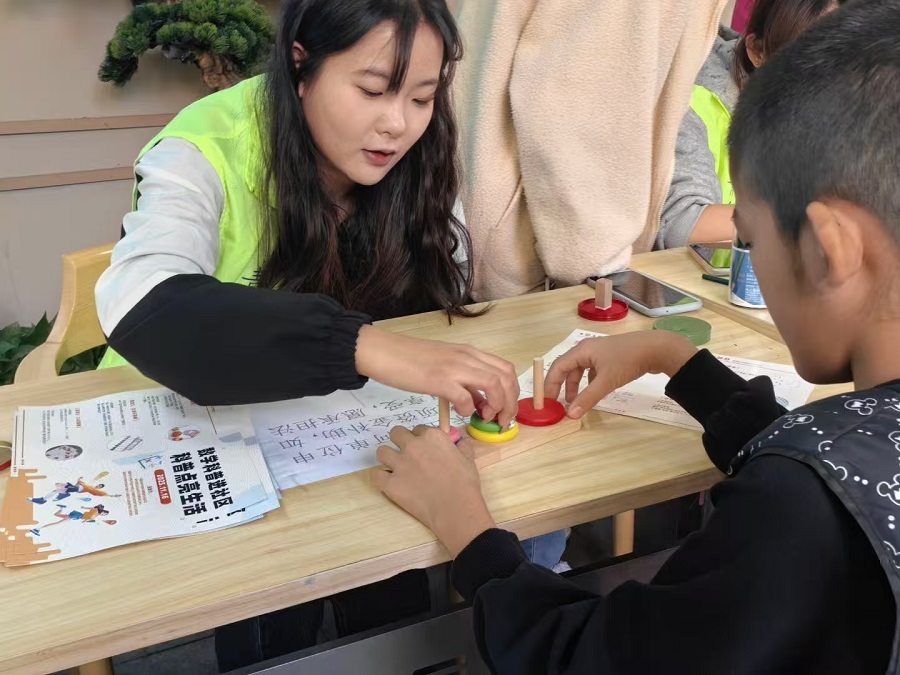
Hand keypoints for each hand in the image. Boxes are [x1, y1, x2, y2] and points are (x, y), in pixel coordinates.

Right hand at [355, 326, 518, 426]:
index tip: (504, 410)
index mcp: (470, 353)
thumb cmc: (411, 360)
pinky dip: (468, 410)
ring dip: (496, 406)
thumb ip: (465, 380)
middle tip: (500, 419)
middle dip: (510, 403)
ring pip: (494, 385)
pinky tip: (458, 412)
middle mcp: (467, 357)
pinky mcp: (439, 380)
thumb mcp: (445, 365)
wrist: (384, 351)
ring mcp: (454, 367)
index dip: (512, 392)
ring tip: (483, 417)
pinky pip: (466, 398)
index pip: (506, 369)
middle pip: (506, 378)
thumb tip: (479, 402)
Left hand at [372, 425, 495, 556]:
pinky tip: (390, 483)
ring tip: (396, 467)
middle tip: (408, 454)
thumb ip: (463, 446)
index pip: (418, 429)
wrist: (454, 508)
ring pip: (382, 452)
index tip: (425, 449)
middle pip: (396, 433)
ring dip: (388, 457)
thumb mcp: (468, 459)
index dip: (421, 439)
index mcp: (431, 436)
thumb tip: (461, 441)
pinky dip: (381, 478)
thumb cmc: (464, 483)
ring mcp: (399, 464)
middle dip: (400, 441)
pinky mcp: (390, 484)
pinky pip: (376, 475)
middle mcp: (412, 446)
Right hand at [544, 332, 696, 417]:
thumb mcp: (606, 381)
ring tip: (577, 402)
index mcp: (582, 351)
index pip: (557, 367)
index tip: (547, 402)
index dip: (550, 384)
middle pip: (568, 368)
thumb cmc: (628, 361)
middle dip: (563, 387)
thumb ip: (587, 398)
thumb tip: (570, 414)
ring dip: (577, 386)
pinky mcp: (611, 358)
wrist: (657, 349)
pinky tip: (595, 393)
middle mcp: (588, 349)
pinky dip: (590, 383)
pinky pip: (593, 371)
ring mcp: (600, 353)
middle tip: (560, 404)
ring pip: (581, 370)